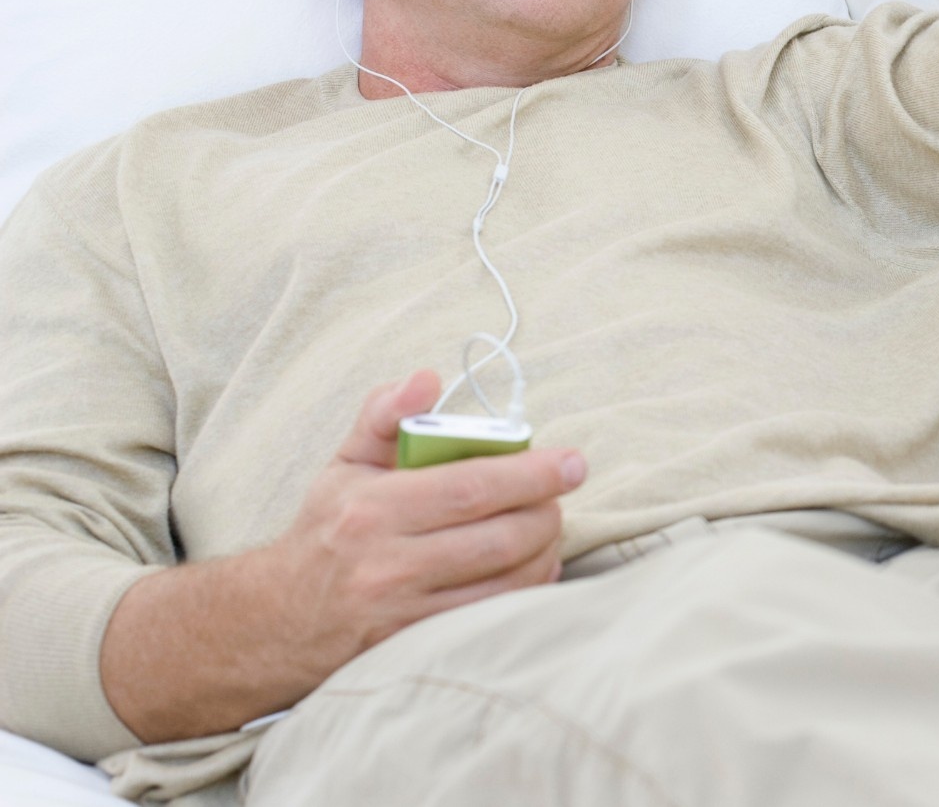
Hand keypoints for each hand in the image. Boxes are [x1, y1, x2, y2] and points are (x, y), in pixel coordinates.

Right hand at [101, 371, 585, 742]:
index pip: (472, 488)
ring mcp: (402, 615)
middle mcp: (386, 565)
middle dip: (547, 513)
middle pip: (500, 539)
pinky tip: (532, 567)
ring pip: (506, 584)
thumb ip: (386, 414)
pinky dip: (527, 590)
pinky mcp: (416, 648)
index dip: (533, 474)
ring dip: (544, 552)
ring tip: (547, 527)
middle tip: (559, 494)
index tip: (573, 462)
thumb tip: (426, 377)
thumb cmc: (327, 529)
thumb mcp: (346, 464)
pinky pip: (494, 619)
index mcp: (371, 510)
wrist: (277, 619)